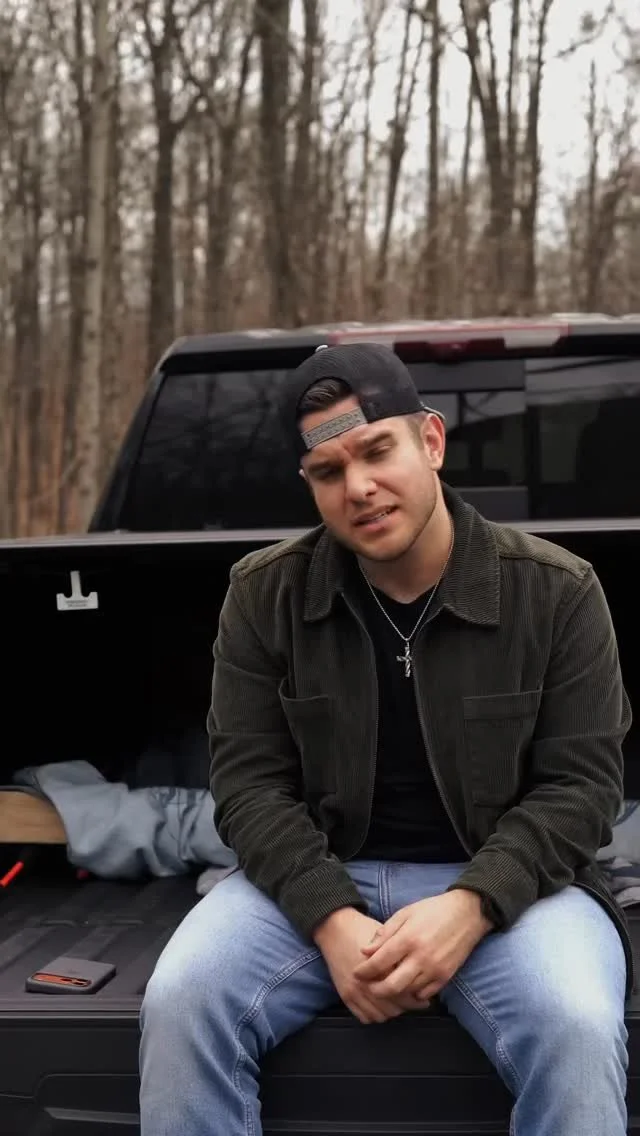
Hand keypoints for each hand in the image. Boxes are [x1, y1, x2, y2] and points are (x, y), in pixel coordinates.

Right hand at [312, 907, 424, 1024]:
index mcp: (380, 967)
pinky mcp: (345, 996)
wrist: (335, 928)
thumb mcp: (387, 938)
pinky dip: (376, 1015)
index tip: (424, 998)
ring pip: (381, 1015)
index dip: (417, 998)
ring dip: (392, 1012)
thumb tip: (418, 972)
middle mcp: (367, 982)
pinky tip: (383, 1006)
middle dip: (407, 1007)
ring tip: (399, 1004)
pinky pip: (365, 1017)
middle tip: (415, 1002)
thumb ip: (400, 955)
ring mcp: (355, 991)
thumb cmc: (363, 929)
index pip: (403, 993)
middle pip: (394, 1007)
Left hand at [353, 889, 492, 1002]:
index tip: (356, 973)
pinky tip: (406, 986)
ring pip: (407, 993)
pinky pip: (424, 994)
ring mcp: (435, 969)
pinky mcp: (446, 976)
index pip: (379, 963)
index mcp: (408, 939)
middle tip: (368, 987)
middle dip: (375, 990)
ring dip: (394, 993)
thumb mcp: (405, 913)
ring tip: (385, 987)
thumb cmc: (433, 910)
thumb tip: (365, 951)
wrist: (467, 913)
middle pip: (391, 986)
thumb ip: (385, 933)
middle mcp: (421, 957)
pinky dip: (412, 993)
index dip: (364, 971)